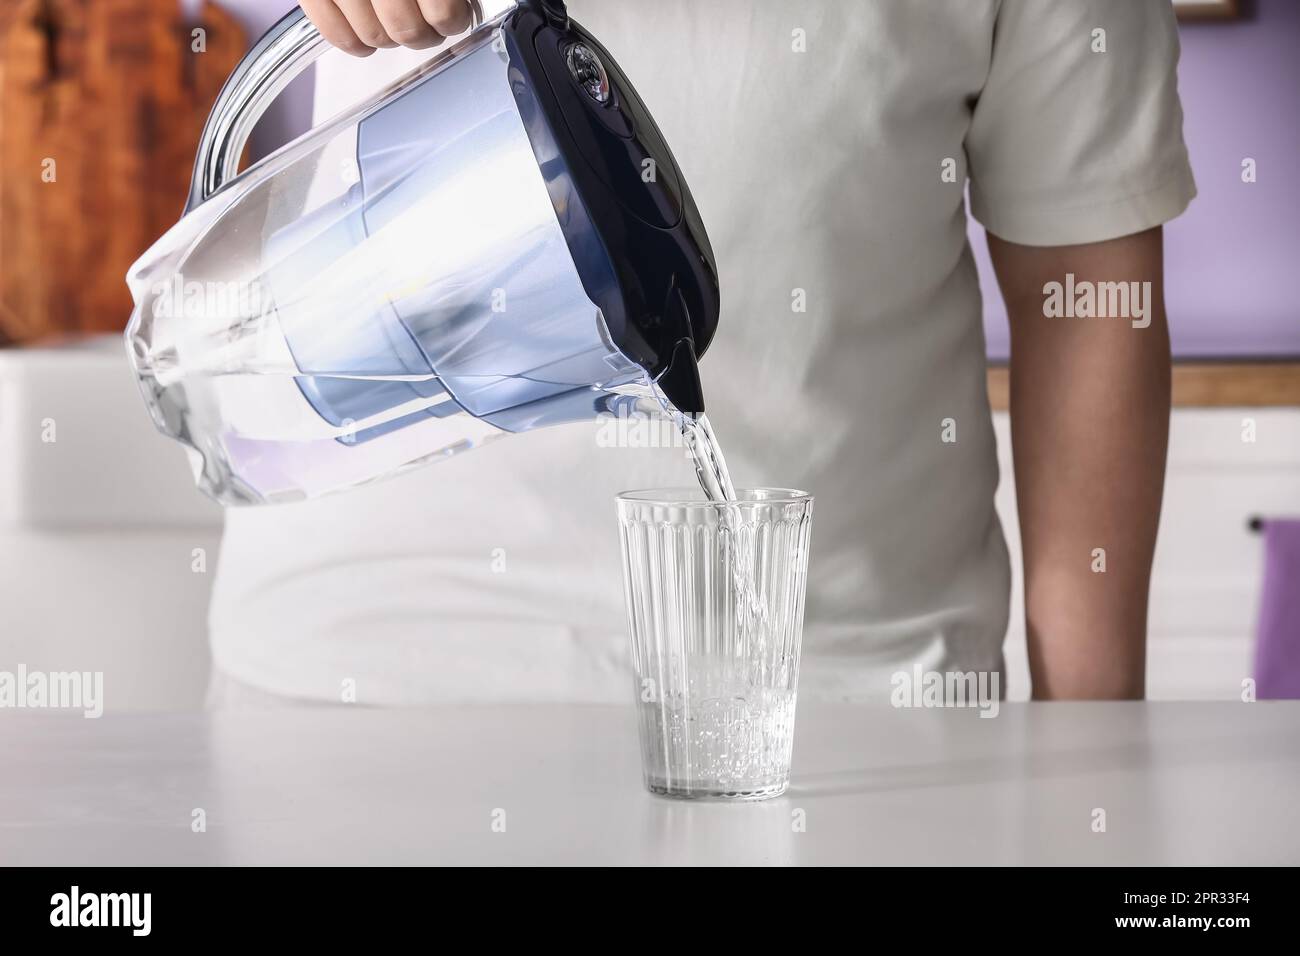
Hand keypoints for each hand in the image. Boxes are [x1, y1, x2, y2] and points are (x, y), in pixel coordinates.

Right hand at [299, 0, 475, 56]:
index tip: (453, 17)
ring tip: (396, 22)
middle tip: (427, 24)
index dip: (451, 19)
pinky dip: (355, 42)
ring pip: (375, 36)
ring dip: (391, 37)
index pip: (442, 13)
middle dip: (423, 33)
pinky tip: (367, 36)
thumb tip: (456, 2)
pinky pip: (337, 33)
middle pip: (407, 30)